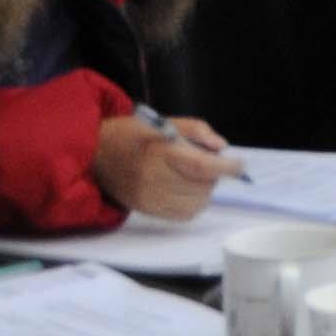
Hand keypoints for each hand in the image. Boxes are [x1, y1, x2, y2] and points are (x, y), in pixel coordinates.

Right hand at [93, 114, 245, 219]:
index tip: (239, 165)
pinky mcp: (147, 210)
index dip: (225, 167)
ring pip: (197, 203)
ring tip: (194, 176)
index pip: (200, 166)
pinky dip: (193, 203)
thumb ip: (196, 130)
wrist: (96, 155)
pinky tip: (185, 190)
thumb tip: (220, 146)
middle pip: (202, 186)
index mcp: (159, 152)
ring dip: (204, 190)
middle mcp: (154, 178)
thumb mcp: (164, 121)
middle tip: (207, 164)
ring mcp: (150, 198)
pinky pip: (184, 214)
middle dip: (213, 175)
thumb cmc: (133, 134)